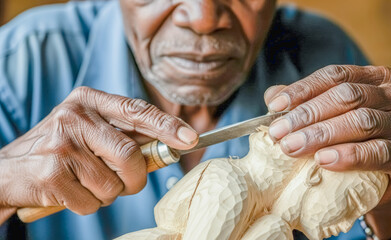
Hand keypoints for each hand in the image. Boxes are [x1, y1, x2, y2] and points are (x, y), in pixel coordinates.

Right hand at [0, 87, 197, 223]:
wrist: (7, 169)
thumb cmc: (60, 149)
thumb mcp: (88, 130)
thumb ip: (124, 135)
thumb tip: (169, 149)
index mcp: (88, 100)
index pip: (137, 111)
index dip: (167, 127)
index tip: (191, 139)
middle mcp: (74, 116)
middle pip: (130, 155)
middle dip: (136, 178)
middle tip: (127, 182)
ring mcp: (60, 145)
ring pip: (113, 185)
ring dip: (107, 193)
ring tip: (86, 182)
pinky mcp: (49, 174)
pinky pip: (91, 203)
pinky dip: (88, 204)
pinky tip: (70, 191)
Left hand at [264, 65, 390, 237]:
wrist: (381, 184)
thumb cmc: (351, 144)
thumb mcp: (328, 119)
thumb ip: (304, 104)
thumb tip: (272, 96)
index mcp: (374, 77)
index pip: (335, 75)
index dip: (303, 89)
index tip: (275, 107)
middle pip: (347, 97)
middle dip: (308, 115)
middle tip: (278, 133)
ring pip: (362, 122)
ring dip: (322, 134)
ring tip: (293, 147)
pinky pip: (380, 152)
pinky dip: (349, 155)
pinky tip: (324, 160)